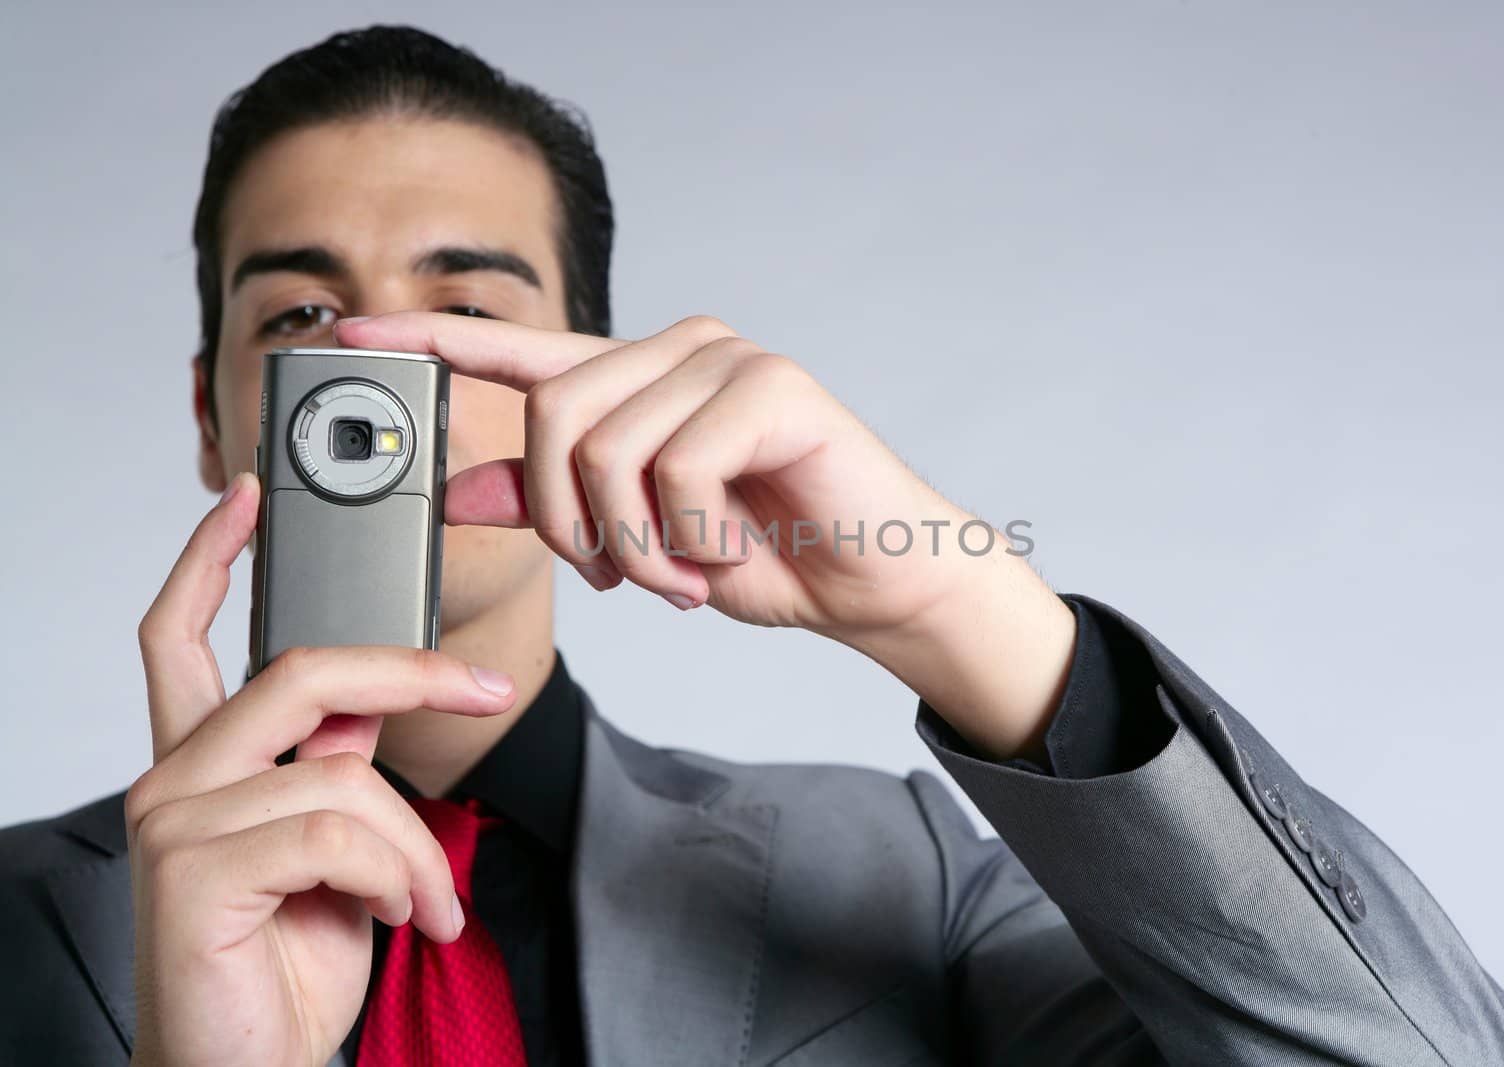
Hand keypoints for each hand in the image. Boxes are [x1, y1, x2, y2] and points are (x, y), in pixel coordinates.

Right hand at [126, 472, 518, 1066]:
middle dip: (411, 671)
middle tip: (490, 689)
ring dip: (416, 846)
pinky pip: (338, 827)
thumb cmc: (287, 967)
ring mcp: (174, 823)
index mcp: (201, 768)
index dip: (210, 557)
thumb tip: (374, 702)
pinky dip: (395, 875)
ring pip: (346, 770)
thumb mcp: (332, 851)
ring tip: (424, 905)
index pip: (181, 639)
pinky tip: (394, 918)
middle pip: (300, 670)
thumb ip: (333, 767)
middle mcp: (173, 782)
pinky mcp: (193, 872)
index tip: (248, 495)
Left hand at [335, 312, 1075, 760]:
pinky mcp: (772, 385)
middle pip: (550, 419)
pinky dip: (689, 539)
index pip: (521, 351)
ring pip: (605, 447)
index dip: (434, 341)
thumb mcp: (642, 542)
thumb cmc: (768, 551)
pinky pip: (676, 466)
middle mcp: (675, 351)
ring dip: (637, 545)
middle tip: (625, 577)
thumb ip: (555, 506)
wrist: (876, 580)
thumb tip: (458, 487)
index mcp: (637, 382)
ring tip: (683, 576)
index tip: (352, 330)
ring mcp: (724, 359)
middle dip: (570, 524)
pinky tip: (724, 556)